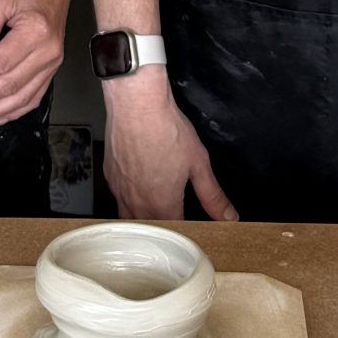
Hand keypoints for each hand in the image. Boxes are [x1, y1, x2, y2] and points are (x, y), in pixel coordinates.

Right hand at [102, 72, 236, 220]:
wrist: (136, 104)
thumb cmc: (165, 128)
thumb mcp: (198, 162)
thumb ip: (212, 194)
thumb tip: (227, 215)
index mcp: (162, 203)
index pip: (173, 232)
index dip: (184, 232)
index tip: (191, 229)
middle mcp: (137, 201)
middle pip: (149, 229)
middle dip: (162, 229)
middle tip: (174, 221)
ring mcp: (120, 189)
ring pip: (128, 218)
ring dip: (142, 219)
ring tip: (154, 210)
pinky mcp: (109, 176)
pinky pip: (118, 198)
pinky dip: (128, 199)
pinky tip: (137, 187)